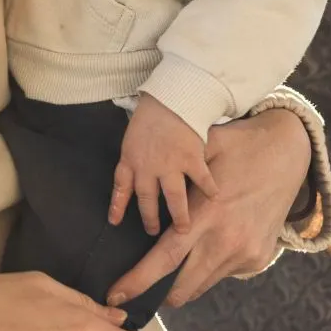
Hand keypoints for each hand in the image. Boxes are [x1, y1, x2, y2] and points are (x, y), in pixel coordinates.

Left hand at [107, 107, 311, 308]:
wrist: (290, 152)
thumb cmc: (239, 146)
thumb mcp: (203, 151)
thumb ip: (174, 174)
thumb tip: (139, 185)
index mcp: (207, 215)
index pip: (164, 259)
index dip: (138, 281)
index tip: (116, 295)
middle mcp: (226, 242)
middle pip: (181, 288)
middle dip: (158, 293)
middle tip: (142, 286)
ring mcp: (245, 254)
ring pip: (202, 285)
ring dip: (184, 281)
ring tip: (175, 263)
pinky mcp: (258, 259)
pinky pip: (224, 274)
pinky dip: (209, 268)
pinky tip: (211, 244)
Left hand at [110, 93, 219, 236]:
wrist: (170, 98)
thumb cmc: (150, 117)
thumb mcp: (131, 139)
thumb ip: (131, 160)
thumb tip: (129, 179)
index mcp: (131, 159)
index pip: (121, 187)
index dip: (117, 205)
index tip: (115, 222)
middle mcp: (148, 167)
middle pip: (148, 199)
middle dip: (150, 219)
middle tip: (154, 232)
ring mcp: (170, 165)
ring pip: (174, 197)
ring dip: (179, 215)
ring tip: (184, 229)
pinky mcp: (191, 159)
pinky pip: (200, 180)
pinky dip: (208, 189)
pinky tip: (215, 198)